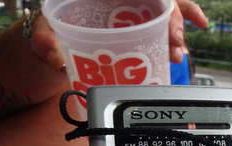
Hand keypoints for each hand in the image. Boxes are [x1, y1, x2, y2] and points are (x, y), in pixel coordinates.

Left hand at [0, 0, 208, 119]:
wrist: (54, 39)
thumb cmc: (53, 26)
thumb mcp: (46, 28)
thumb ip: (45, 38)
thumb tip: (52, 54)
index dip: (163, 6)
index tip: (168, 27)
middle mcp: (125, 0)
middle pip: (160, 3)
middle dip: (173, 24)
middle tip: (174, 49)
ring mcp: (133, 12)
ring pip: (166, 12)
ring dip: (177, 32)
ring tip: (177, 55)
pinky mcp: (138, 27)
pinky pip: (164, 25)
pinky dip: (176, 33)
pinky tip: (186, 43)